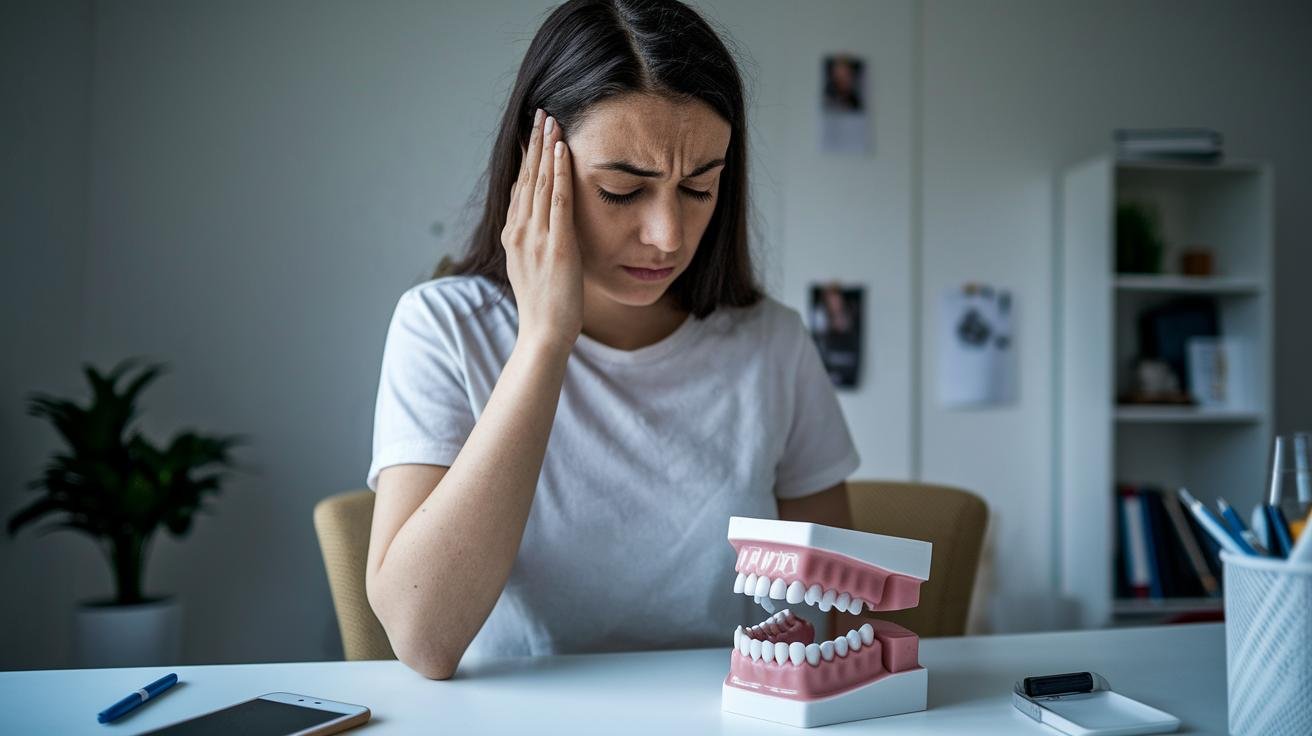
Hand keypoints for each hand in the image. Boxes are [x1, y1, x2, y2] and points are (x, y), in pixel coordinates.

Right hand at [502, 108, 582, 352]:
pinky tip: (563, 150)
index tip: (532, 134)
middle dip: (534, 143)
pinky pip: (558, 200)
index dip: (526, 158)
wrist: (543, 333)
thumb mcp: (532, 268)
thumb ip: (534, 244)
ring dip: (546, 148)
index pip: (520, 188)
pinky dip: (559, 172)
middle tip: (540, 114)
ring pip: (540, 182)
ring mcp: (536, 237)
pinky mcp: (557, 244)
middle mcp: (520, 231)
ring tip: (551, 120)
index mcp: (513, 236)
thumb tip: (543, 228)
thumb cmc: (545, 306)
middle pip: (526, 177)